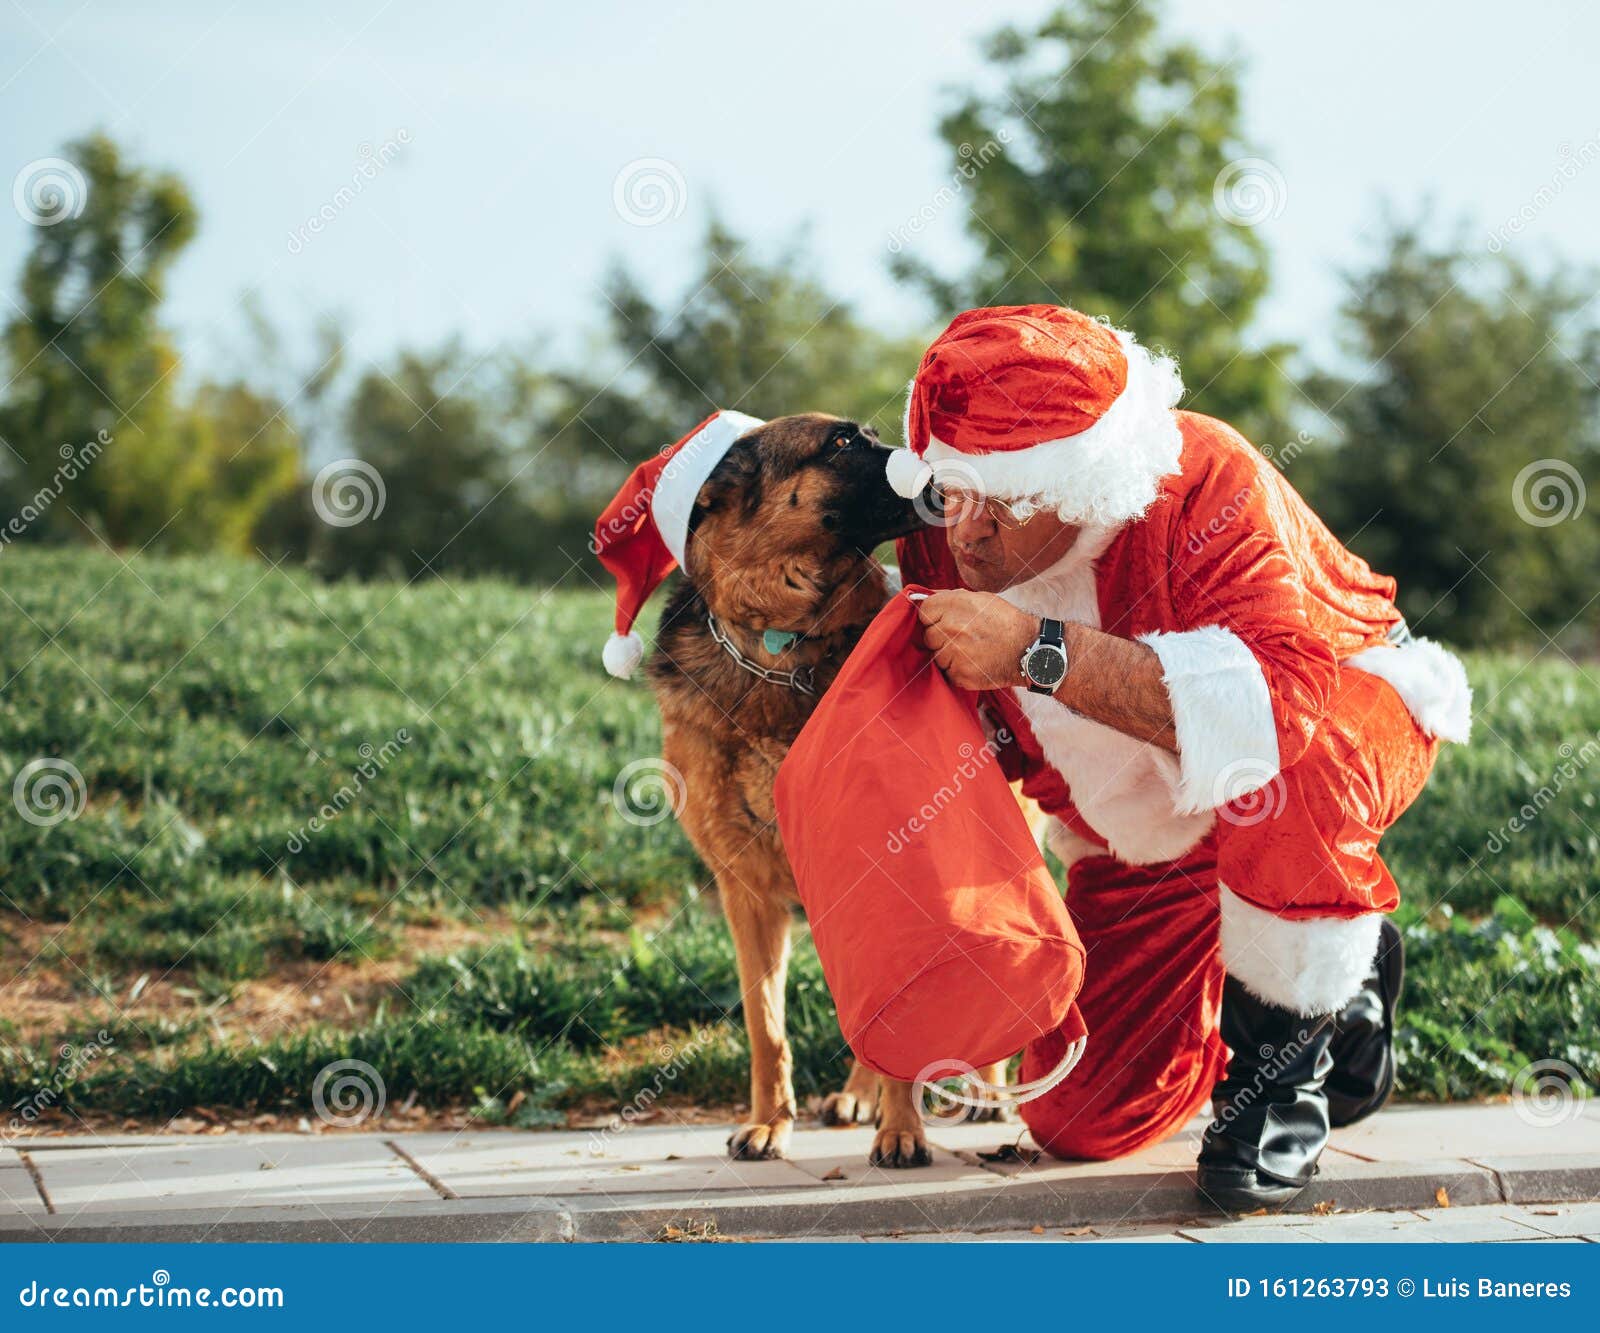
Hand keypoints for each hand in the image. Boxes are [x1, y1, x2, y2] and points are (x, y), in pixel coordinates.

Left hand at [916, 589, 1036, 690]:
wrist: (1029, 650)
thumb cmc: (1007, 623)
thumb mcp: (981, 599)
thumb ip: (952, 599)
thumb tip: (930, 599)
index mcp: (955, 606)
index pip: (924, 611)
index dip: (933, 617)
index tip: (942, 621)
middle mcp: (951, 628)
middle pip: (928, 636)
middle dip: (941, 638)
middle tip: (963, 638)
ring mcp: (953, 653)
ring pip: (937, 656)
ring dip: (949, 656)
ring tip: (972, 651)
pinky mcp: (959, 675)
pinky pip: (948, 673)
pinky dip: (958, 670)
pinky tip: (975, 663)